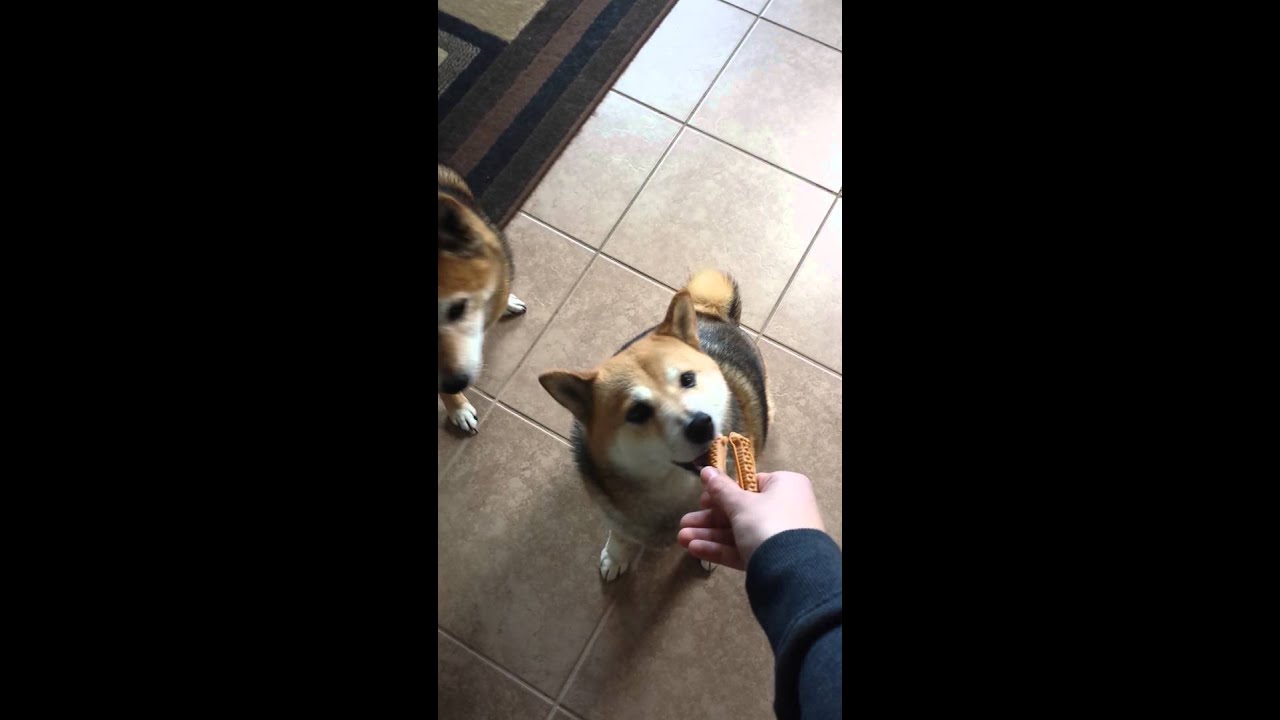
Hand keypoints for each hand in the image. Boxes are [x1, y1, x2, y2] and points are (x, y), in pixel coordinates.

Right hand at [677, 467, 824, 570]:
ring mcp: (779, 537)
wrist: (792, 572)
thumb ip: (721, 489)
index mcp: (785, 486)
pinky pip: (743, 550)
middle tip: (684, 522)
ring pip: (738, 532)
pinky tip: (694, 549)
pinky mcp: (771, 560)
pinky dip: (720, 549)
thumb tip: (706, 470)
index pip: (750, 484)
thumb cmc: (767, 523)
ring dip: (709, 535)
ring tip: (681, 539)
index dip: (723, 491)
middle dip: (708, 519)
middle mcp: (785, 509)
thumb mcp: (741, 504)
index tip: (702, 499)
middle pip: (740, 510)